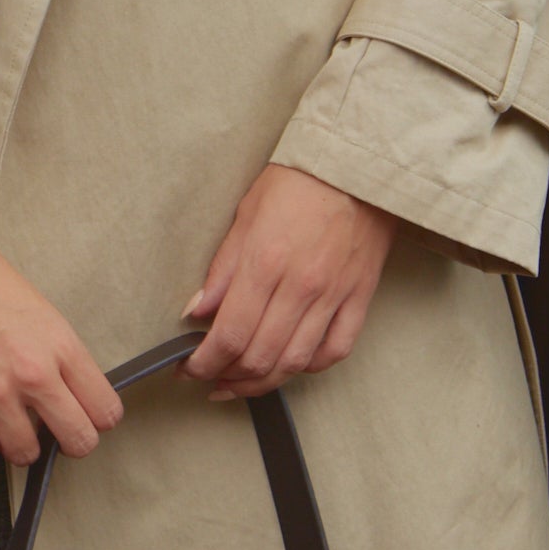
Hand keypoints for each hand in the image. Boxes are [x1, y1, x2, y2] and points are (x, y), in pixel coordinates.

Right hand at [0, 217, 123, 466]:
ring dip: (16, 445)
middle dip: (67, 443)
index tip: (82, 419)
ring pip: (25, 454)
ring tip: (4, 425)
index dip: (95, 421)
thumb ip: (56, 354)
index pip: (105, 410)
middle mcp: (35, 374)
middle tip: (51, 433)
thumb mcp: (38, 310)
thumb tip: (63, 392)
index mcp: (61, 345)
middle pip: (78, 441)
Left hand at [183, 165, 396, 400]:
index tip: (189, 369)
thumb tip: (197, 311)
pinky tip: (288, 366)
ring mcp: (333, 297)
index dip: (204, 363)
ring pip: (295, 363)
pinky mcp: (359, 300)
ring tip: (239, 382)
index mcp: (265, 263)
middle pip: (260, 357)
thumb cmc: (297, 182)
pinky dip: (309, 367)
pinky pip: (335, 351)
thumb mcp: (244, 215)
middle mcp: (300, 287)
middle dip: (227, 377)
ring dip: (262, 382)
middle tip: (208, 378)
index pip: (230, 334)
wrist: (355, 167)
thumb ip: (222, 269)